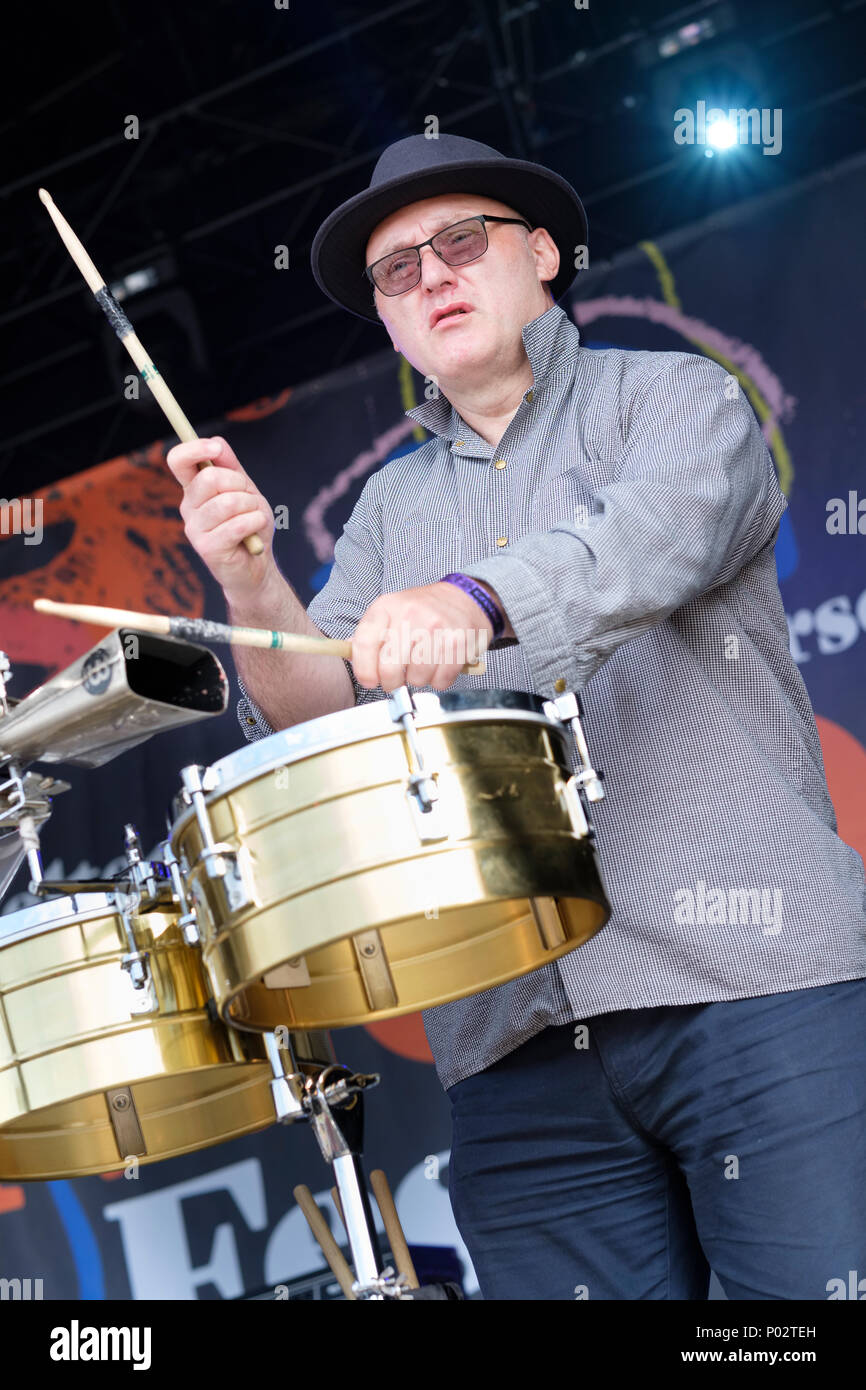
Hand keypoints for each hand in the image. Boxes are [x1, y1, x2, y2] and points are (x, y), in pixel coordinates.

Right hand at [165, 436, 275, 603]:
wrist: (257, 564)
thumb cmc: (250, 525)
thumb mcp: (245, 490)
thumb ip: (231, 467)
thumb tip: (216, 441)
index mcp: (194, 489)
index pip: (178, 461)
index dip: (194, 449)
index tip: (215, 449)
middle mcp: (188, 507)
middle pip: (209, 478)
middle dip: (240, 484)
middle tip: (249, 500)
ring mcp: (194, 528)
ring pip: (227, 502)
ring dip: (251, 507)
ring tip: (254, 518)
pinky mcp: (206, 548)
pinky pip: (237, 524)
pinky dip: (255, 522)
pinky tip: (256, 530)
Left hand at [351, 581, 494, 691]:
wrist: (464, 599)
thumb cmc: (422, 611)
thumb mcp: (391, 611)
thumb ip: (370, 634)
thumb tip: (350, 658)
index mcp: (388, 607)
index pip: (364, 643)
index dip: (364, 669)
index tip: (369, 680)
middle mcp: (411, 616)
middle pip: (389, 667)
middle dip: (391, 682)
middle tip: (396, 679)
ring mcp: (436, 629)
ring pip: (416, 678)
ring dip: (418, 680)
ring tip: (422, 666)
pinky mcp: (458, 643)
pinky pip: (441, 680)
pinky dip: (439, 680)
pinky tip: (439, 666)